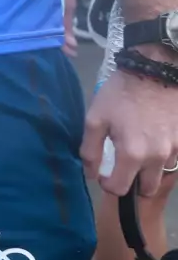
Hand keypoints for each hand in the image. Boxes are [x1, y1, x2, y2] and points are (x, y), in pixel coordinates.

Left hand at [81, 64, 177, 198]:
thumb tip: (91, 174)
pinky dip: (163, 156)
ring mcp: (174, 149)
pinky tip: (154, 140)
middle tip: (124, 167)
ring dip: (150, 170)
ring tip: (140, 151)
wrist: (155, 69)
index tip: (105, 172)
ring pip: (162, 174)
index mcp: (132, 154)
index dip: (108, 184)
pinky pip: (174, 158)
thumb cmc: (121, 93)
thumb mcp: (95, 119)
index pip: (120, 189)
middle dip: (133, 183)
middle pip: (146, 189)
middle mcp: (157, 157)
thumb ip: (90, 151)